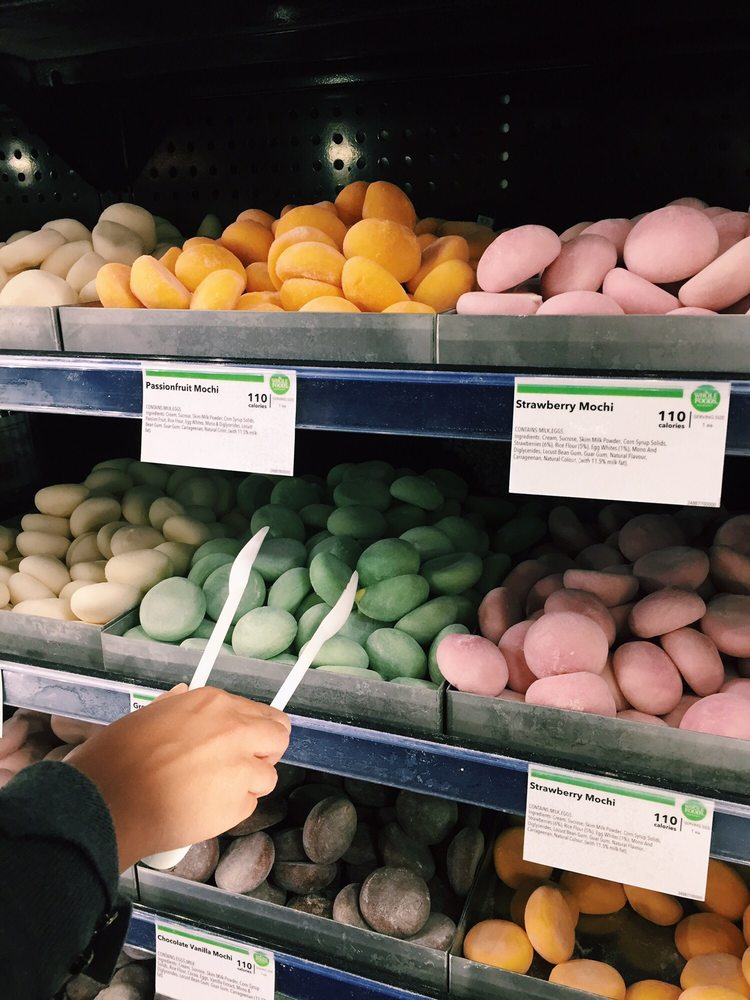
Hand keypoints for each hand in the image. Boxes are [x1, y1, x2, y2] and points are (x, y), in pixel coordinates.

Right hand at [65, 686, 290, 870]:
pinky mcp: (237, 804)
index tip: (245, 741)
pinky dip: (230, 811)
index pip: (260, 712)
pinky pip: (248, 806)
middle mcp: (234, 730)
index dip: (253, 730)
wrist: (106, 802)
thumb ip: (178, 706)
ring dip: (246, 785)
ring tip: (211, 793)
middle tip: (243, 766)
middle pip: (279, 736)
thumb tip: (184, 694)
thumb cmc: (116, 759)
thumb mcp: (147, 715)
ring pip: (267, 776)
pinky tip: (201, 810)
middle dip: (265, 751)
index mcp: (213, 703)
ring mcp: (240, 767)